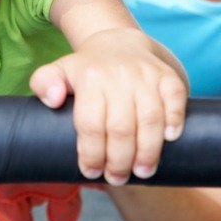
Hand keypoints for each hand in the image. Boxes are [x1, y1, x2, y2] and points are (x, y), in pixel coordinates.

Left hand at [30, 28, 187, 185]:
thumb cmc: (87, 70)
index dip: (91, 153)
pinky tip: (169, 140)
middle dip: (119, 161)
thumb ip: (43, 83)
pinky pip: (176, 98)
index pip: (91, 124)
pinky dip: (175, 120)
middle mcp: (118, 74)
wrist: (118, 43)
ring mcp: (145, 74)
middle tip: (117, 178)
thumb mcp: (58, 71)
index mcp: (89, 77)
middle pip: (121, 128)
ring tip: (142, 171)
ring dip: (148, 152)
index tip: (91, 171)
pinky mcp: (167, 75)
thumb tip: (53, 100)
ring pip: (150, 118)